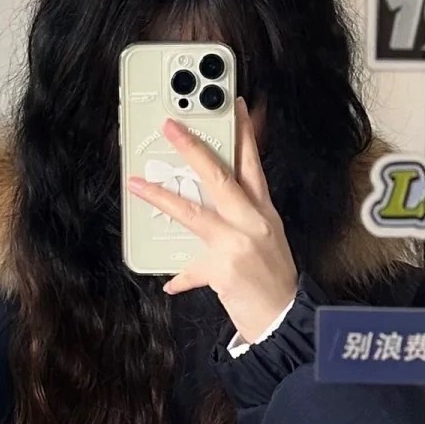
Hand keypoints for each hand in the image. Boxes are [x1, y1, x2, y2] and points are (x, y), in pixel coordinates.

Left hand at [127, 100, 297, 342]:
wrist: (286, 317)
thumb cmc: (273, 279)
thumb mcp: (266, 240)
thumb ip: (240, 220)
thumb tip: (210, 208)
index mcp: (264, 211)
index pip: (253, 164)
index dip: (245, 133)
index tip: (236, 106)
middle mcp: (253, 222)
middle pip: (221, 176)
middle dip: (194, 149)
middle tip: (171, 127)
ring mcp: (237, 243)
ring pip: (195, 211)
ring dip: (162, 197)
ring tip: (138, 184)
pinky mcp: (223, 268)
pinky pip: (191, 268)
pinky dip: (180, 275)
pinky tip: (169, 281)